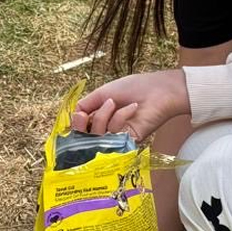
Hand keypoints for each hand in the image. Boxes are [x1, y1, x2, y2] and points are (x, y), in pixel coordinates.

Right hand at [71, 70, 188, 140]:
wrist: (158, 90)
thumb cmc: (134, 88)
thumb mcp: (103, 93)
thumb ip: (85, 105)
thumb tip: (73, 116)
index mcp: (100, 118)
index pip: (81, 129)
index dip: (76, 125)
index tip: (79, 115)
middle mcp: (107, 130)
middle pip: (84, 138)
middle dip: (82, 125)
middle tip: (84, 115)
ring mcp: (117, 137)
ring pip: (97, 137)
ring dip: (102, 116)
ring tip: (113, 103)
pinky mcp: (129, 143)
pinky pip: (114, 137)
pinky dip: (120, 118)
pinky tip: (131, 108)